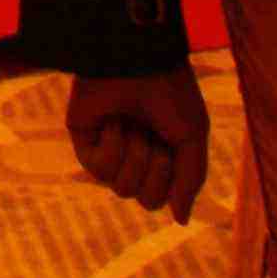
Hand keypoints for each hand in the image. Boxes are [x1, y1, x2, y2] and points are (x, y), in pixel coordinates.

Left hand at [65, 70, 210, 219]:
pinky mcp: (84, 138)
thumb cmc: (169, 91)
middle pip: (145, 198)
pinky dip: (112, 147)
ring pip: (122, 189)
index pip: (164, 197)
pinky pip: (98, 170)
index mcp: (161, 153)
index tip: (173, 144)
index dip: (172, 176)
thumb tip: (180, 220)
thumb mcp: (192, 137)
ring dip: (135, 156)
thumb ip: (189, 181)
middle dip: (155, 168)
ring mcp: (108, 147)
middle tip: (152, 133)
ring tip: (132, 125)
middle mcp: (134, 154)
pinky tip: (113, 122)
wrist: (137, 57)